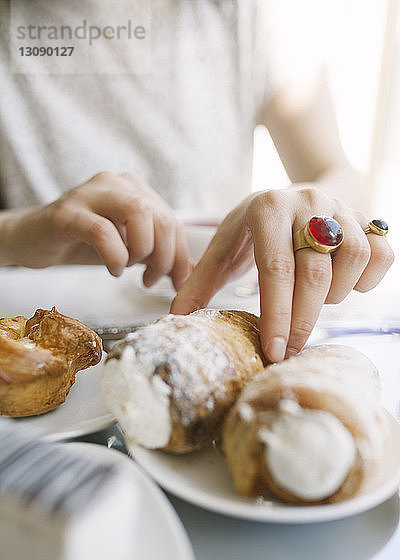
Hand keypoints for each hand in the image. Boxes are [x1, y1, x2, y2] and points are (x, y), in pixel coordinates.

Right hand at [2, 171, 192, 289]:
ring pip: (138, 213)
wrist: (33, 241)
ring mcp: (90, 193)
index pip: (172, 221)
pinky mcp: (67, 212)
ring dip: (141, 251)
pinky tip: (112, 268)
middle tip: (150, 279)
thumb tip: (190, 274)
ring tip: (129, 268)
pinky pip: (103, 231)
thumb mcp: (129, 248)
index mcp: (135, 189)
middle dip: (164, 257)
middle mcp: (116, 183)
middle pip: (161, 217)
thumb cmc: (84, 244)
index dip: (179, 256)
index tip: (175, 282)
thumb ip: (158, 255)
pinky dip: (115, 256)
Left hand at [171, 187, 393, 360]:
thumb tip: (176, 319)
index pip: (275, 268)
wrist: (295, 194)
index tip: (274, 351)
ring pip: (353, 259)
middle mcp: (307, 202)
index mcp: (267, 207)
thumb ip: (202, 280)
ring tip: (314, 301)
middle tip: (290, 350)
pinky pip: (381, 253)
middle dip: (303, 320)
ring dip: (336, 294)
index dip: (276, 314)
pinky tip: (345, 286)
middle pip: (314, 272)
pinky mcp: (367, 217)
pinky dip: (368, 278)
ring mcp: (341, 207)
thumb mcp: (225, 246)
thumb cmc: (254, 229)